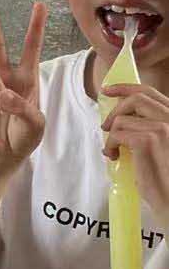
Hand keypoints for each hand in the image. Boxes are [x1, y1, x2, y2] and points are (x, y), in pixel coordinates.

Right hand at [0, 3, 46, 167]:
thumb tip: (2, 94)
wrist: (5, 152)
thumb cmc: (25, 135)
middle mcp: (8, 77)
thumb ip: (22, 107)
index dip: (35, 26)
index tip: (39, 4)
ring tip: (4, 110)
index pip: (32, 47)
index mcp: (28, 78)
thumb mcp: (36, 123)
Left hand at [102, 82, 168, 226]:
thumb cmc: (166, 181)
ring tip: (114, 151)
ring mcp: (164, 128)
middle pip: (138, 97)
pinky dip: (110, 145)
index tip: (108, 90)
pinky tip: (114, 157)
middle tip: (105, 125)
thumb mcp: (161, 149)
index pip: (152, 93)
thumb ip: (150, 131)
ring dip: (112, 135)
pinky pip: (118, 134)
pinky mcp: (149, 140)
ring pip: (123, 119)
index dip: (126, 87)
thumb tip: (123, 120)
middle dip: (115, 107)